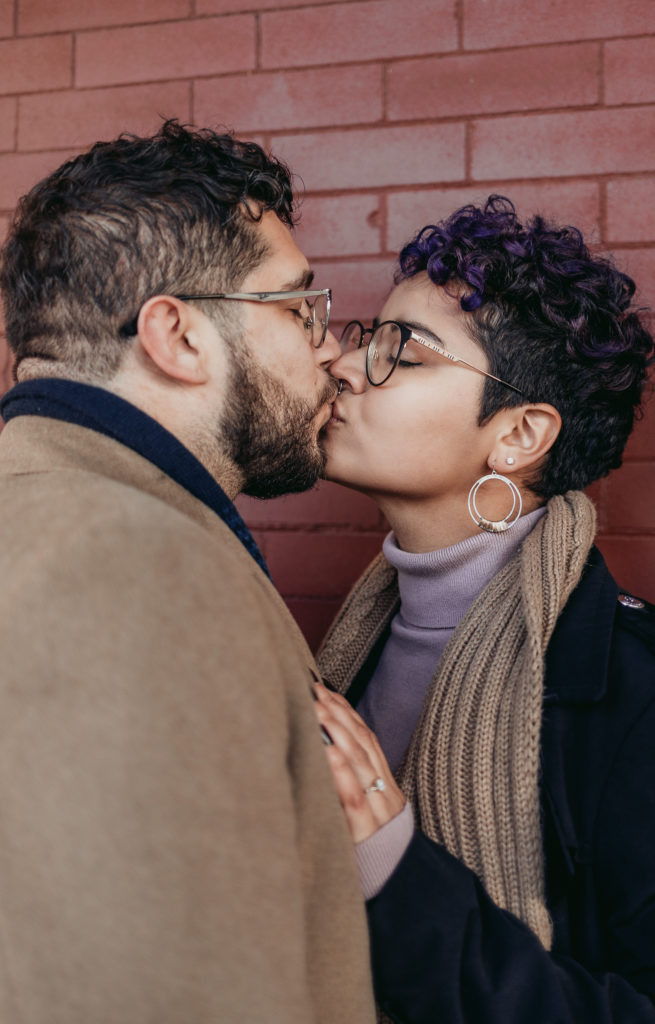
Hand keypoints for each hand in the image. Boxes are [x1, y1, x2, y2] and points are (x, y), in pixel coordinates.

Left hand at [313, 682, 405, 842]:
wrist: (398, 888)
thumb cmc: (374, 850)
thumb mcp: (371, 812)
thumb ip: (354, 784)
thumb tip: (323, 752)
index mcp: (385, 784)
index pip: (368, 739)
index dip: (348, 713)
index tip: (326, 690)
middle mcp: (383, 792)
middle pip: (362, 745)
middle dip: (338, 714)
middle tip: (314, 690)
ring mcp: (376, 811)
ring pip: (359, 763)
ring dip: (337, 732)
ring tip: (316, 709)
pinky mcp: (365, 833)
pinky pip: (353, 797)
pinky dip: (339, 770)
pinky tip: (325, 750)